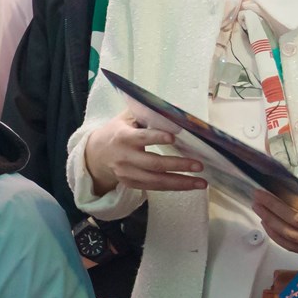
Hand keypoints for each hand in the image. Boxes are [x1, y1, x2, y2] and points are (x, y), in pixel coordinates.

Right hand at [84, 115, 206, 194]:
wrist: (96, 154)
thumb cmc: (117, 132)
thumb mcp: (126, 119)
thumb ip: (146, 114)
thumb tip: (175, 110)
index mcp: (123, 137)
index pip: (142, 138)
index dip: (156, 138)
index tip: (174, 138)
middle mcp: (125, 157)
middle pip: (154, 164)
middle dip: (178, 165)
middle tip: (199, 165)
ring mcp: (127, 173)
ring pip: (156, 181)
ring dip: (181, 183)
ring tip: (201, 183)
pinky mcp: (131, 184)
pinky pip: (155, 188)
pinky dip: (173, 187)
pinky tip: (189, 185)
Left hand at [252, 182, 297, 255]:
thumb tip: (285, 189)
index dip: (285, 198)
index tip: (269, 188)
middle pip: (296, 222)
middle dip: (273, 208)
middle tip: (258, 196)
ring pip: (291, 236)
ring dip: (270, 221)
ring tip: (258, 207)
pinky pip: (292, 246)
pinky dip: (276, 235)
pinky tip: (266, 222)